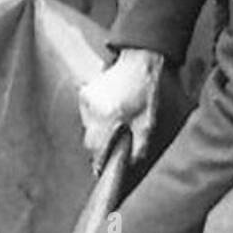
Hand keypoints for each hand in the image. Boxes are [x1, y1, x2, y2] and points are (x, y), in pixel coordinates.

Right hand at [77, 48, 164, 171]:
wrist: (139, 61)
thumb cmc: (145, 91)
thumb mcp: (148, 122)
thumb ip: (139, 146)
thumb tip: (131, 164)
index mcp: (110, 119)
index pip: (96, 150)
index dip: (98, 163)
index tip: (100, 171)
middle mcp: (94, 111)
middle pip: (89, 142)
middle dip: (99, 148)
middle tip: (111, 146)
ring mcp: (87, 102)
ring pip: (87, 128)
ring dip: (98, 132)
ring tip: (114, 123)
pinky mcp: (85, 94)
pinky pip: (87, 115)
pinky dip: (96, 118)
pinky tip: (109, 111)